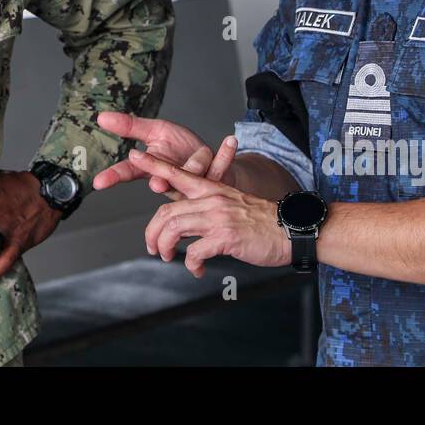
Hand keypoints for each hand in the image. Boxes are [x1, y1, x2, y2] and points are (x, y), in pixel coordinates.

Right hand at [93, 111, 237, 196]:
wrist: (212, 164)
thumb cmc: (182, 149)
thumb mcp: (154, 131)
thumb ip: (130, 126)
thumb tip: (101, 117)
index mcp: (154, 168)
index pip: (129, 172)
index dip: (114, 176)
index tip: (100, 182)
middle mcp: (172, 179)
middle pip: (160, 179)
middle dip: (160, 180)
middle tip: (157, 182)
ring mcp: (193, 182)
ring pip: (190, 175)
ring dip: (193, 168)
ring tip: (198, 159)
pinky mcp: (214, 178)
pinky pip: (220, 166)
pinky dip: (226, 154)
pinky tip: (230, 141)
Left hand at [127, 149, 289, 276]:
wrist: (290, 229)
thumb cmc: (262, 221)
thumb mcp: (231, 204)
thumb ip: (207, 209)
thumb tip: (185, 224)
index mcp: (212, 189)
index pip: (177, 173)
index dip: (153, 165)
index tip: (134, 156)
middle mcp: (211, 199)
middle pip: (166, 212)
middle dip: (153, 233)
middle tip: (153, 247)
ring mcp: (218, 217)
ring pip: (174, 229)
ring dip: (165, 247)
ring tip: (169, 257)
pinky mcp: (225, 237)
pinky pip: (194, 252)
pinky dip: (191, 263)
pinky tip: (197, 269)